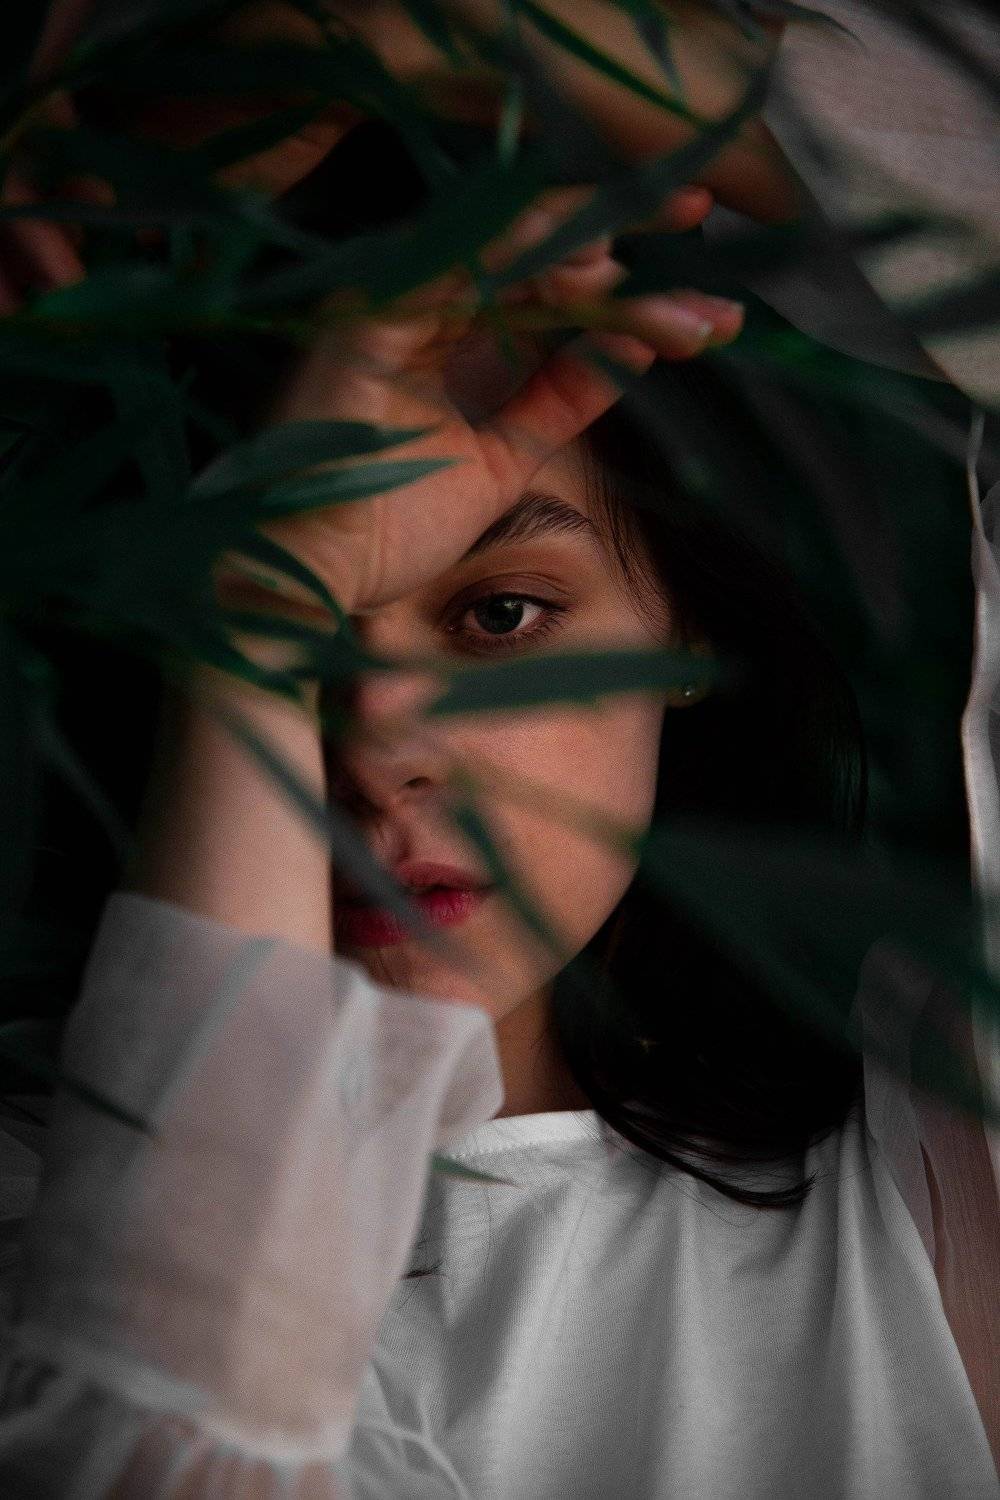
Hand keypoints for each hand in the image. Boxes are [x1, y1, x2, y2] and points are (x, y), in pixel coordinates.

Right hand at [238, 185, 743, 619]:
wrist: (309, 581)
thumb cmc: (385, 528)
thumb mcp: (501, 458)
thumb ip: (557, 399)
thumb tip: (630, 356)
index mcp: (443, 333)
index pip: (546, 289)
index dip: (627, 290)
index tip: (708, 309)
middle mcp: (417, 306)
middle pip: (538, 262)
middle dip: (631, 259)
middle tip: (711, 268)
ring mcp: (389, 306)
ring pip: (509, 256)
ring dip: (599, 268)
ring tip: (680, 300)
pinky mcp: (365, 321)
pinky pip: (454, 267)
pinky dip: (524, 255)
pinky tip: (597, 265)